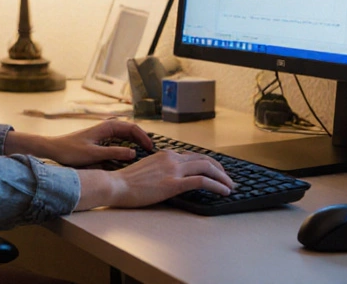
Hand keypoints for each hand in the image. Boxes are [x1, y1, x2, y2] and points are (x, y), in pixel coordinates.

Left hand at [8, 119, 153, 166]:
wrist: (54, 149)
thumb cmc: (71, 151)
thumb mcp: (94, 154)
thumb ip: (114, 153)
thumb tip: (134, 153)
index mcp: (106, 127)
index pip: (131, 127)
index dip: (143, 137)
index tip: (151, 148)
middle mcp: (106, 127)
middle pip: (130, 129)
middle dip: (143, 138)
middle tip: (152, 151)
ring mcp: (103, 133)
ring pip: (126, 134)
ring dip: (137, 141)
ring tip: (146, 152)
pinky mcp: (100, 139)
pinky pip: (119, 139)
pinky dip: (128, 144)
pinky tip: (133, 154)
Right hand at [76, 149, 233, 210]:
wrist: (116, 185)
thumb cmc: (127, 181)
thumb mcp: (146, 169)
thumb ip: (160, 168)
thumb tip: (170, 175)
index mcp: (164, 154)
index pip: (193, 155)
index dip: (208, 163)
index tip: (216, 171)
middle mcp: (171, 158)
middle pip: (204, 160)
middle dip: (220, 170)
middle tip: (228, 179)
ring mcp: (173, 170)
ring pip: (207, 168)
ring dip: (223, 178)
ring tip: (230, 186)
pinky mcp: (173, 183)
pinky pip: (202, 182)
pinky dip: (217, 185)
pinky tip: (224, 191)